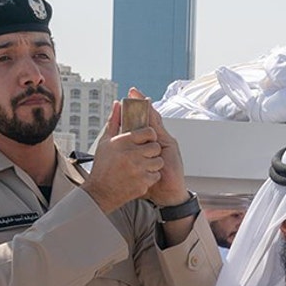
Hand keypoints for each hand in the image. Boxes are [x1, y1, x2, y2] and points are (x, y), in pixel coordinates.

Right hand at [83, 99, 162, 212]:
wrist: (100, 193)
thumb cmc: (103, 166)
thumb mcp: (106, 142)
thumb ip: (114, 121)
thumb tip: (118, 103)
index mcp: (123, 141)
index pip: (149, 131)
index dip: (150, 135)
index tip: (146, 139)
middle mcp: (131, 154)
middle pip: (155, 146)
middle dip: (151, 151)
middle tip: (141, 156)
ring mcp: (138, 169)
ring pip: (158, 162)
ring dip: (152, 165)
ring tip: (140, 167)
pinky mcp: (142, 182)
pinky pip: (155, 175)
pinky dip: (150, 177)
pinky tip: (139, 177)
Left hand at [128, 87, 188, 206]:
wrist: (167, 195)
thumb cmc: (153, 182)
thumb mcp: (136, 167)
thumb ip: (131, 158)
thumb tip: (116, 147)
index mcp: (149, 144)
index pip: (142, 122)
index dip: (136, 109)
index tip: (127, 96)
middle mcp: (157, 140)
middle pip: (149, 118)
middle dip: (141, 104)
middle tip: (133, 91)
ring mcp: (164, 142)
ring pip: (155, 121)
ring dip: (148, 108)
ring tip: (140, 96)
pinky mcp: (169, 145)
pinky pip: (159, 129)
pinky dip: (154, 120)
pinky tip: (149, 111)